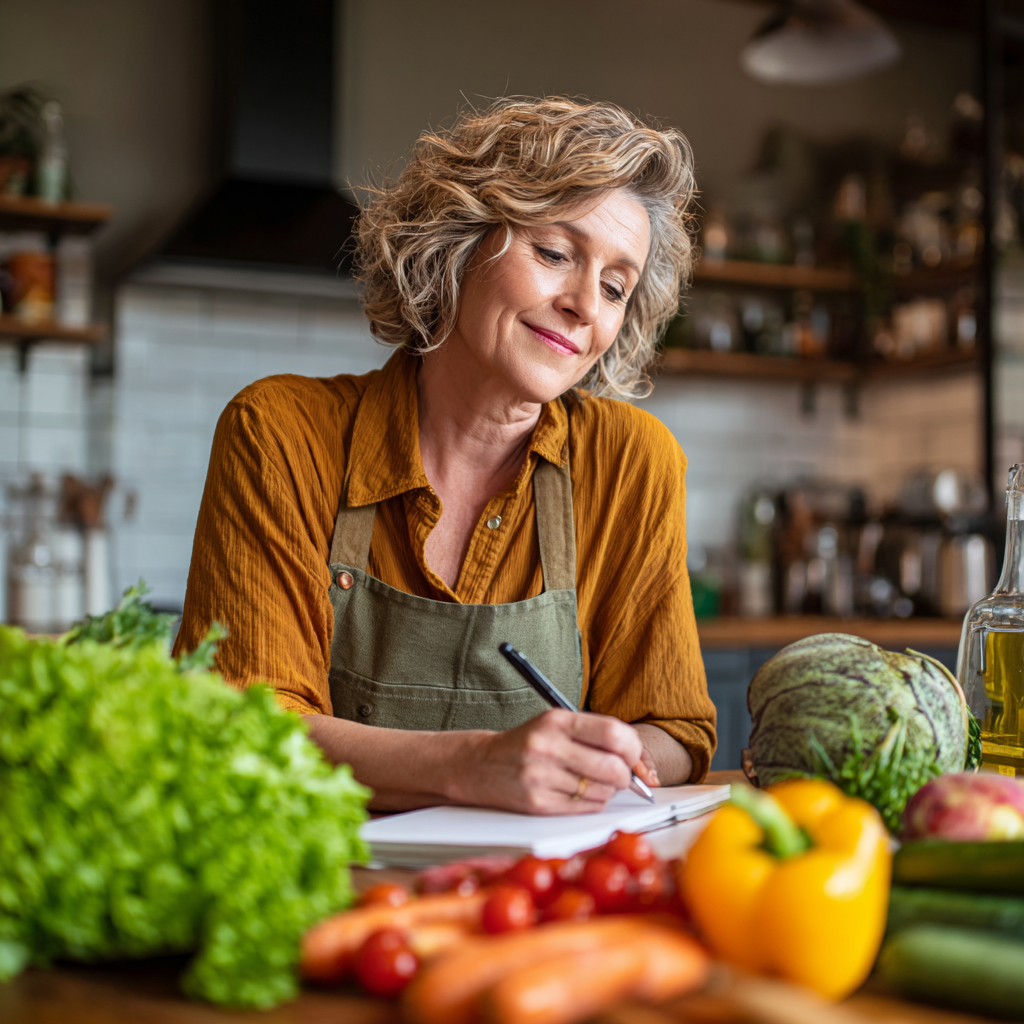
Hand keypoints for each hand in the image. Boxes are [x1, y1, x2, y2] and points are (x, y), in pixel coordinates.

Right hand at [451, 709, 644, 814]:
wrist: (479, 765)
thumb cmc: (528, 744)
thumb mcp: (557, 726)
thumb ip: (597, 736)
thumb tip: (643, 766)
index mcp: (557, 720)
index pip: (614, 734)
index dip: (634, 750)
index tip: (635, 758)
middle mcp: (548, 746)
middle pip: (613, 768)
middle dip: (625, 776)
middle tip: (619, 775)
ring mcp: (541, 776)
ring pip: (603, 792)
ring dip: (606, 791)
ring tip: (589, 781)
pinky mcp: (537, 803)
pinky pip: (585, 808)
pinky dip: (591, 803)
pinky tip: (576, 793)